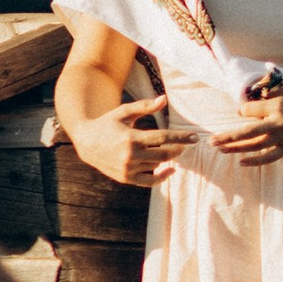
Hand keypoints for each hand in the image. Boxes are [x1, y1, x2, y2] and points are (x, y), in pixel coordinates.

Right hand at [67, 99, 184, 187]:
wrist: (87, 143)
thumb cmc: (108, 123)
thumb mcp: (124, 112)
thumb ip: (145, 106)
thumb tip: (164, 100)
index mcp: (131, 138)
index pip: (163, 138)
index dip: (181, 138)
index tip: (195, 138)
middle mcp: (130, 156)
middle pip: (165, 155)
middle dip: (178, 149)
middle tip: (185, 144)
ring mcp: (128, 169)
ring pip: (157, 166)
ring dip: (165, 158)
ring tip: (165, 149)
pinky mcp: (126, 178)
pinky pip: (150, 182)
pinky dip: (162, 177)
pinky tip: (170, 169)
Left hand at [208, 89, 282, 166]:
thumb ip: (270, 97)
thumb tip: (252, 103)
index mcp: (276, 106)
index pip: (249, 111)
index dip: (242, 111)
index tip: (242, 111)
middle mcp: (277, 123)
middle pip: (246, 132)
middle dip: (227, 137)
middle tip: (211, 141)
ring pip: (254, 146)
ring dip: (235, 149)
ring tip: (220, 150)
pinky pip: (268, 157)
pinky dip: (255, 161)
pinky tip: (241, 162)